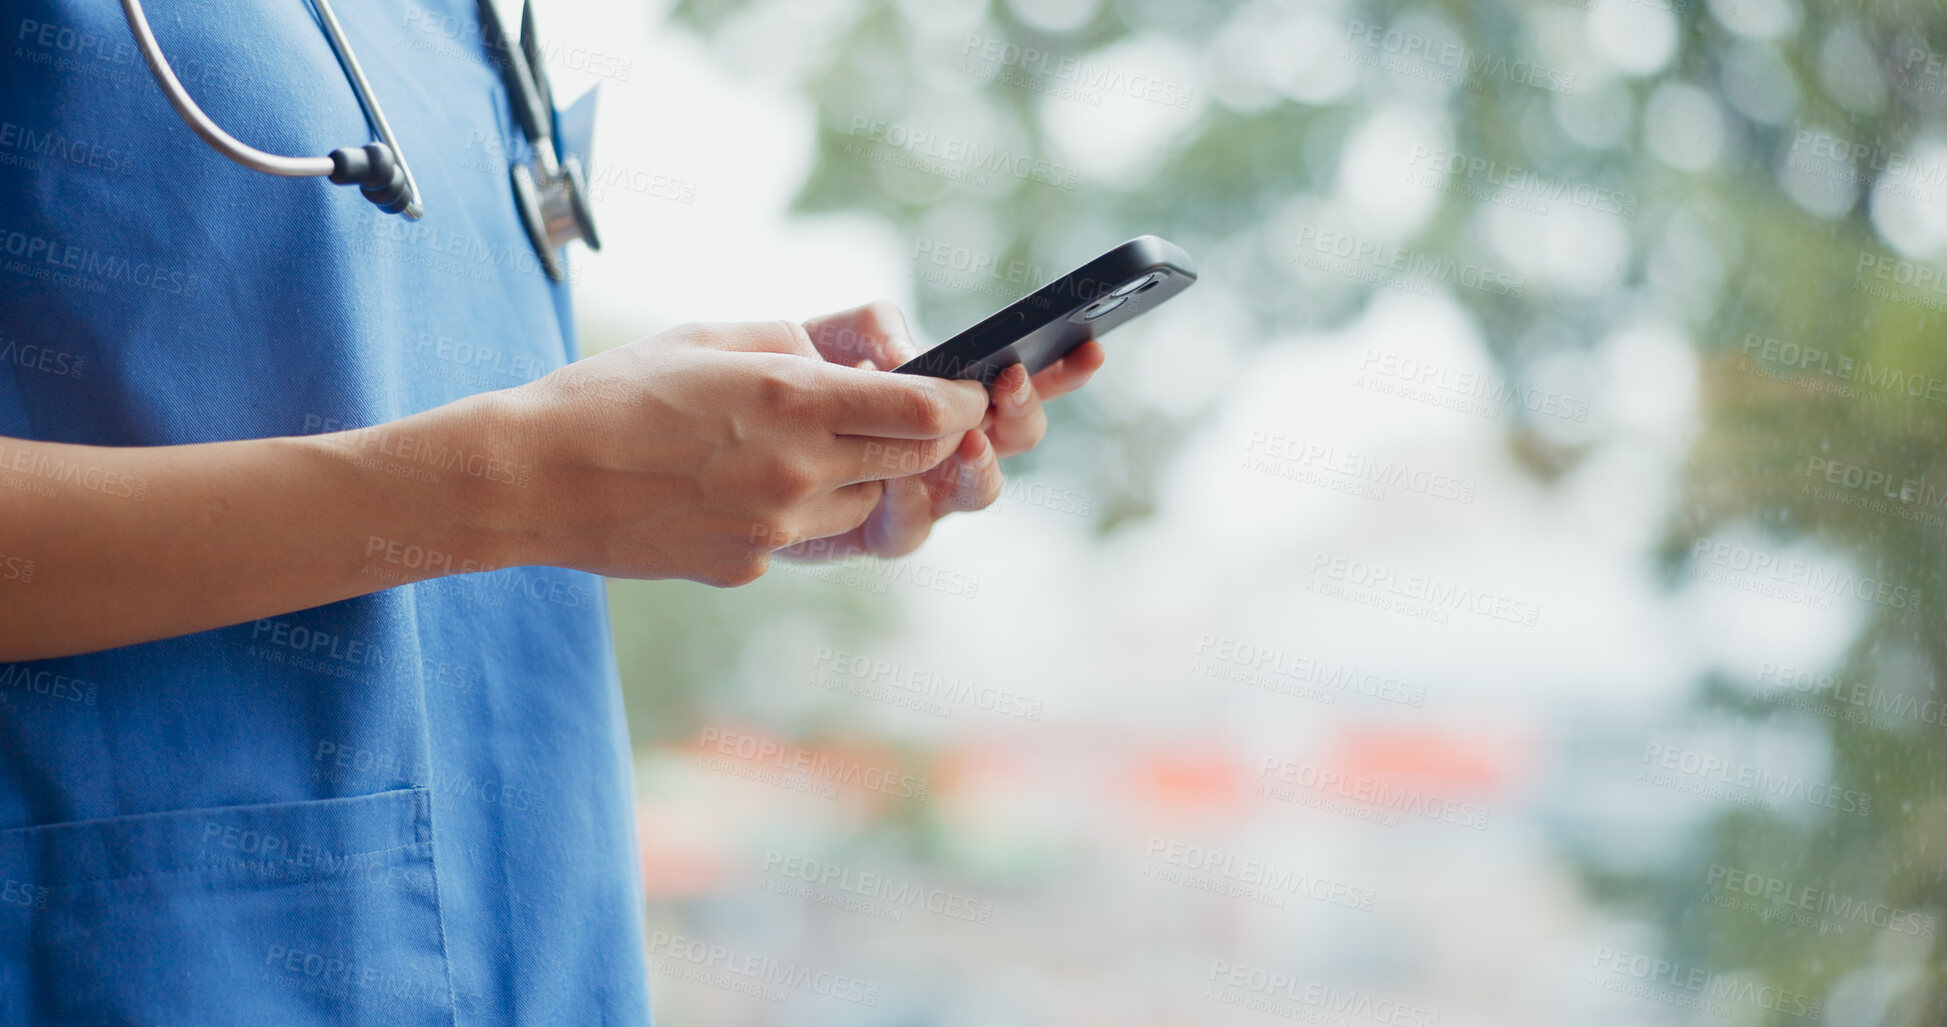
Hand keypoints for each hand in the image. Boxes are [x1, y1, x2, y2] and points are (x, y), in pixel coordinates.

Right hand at [485, 320, 987, 585]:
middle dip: (928, 440)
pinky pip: (800, 536)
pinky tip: (731, 485)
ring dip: (861, 478)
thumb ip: (797, 347)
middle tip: (915, 418)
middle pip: (913, 464)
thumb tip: (856, 362)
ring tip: (799, 447)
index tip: (972, 391)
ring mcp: (774, 528)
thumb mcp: (711, 337)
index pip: (926, 410)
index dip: (964, 401)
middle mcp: (798, 471)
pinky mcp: (748, 566)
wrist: (533, 478)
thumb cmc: (614, 392)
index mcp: (794, 401)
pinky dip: (793, 511)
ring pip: (864, 507)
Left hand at [786, 302, 1106, 559]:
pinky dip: (912, 502)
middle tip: (1007, 383)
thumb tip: (905, 353)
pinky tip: (899, 479)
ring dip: (981, 465)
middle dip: (1022, 411)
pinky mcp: (875, 534)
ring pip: (977, 492)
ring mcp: (920, 496)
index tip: (1086, 347)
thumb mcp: (827, 333)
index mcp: (954, 400)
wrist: (722, 439)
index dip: (1064, 369)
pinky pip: (910, 529)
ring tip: (967, 439)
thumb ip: (870, 326)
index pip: (1024, 383)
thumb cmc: (784, 384)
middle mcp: (950, 451)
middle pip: (1017, 439)